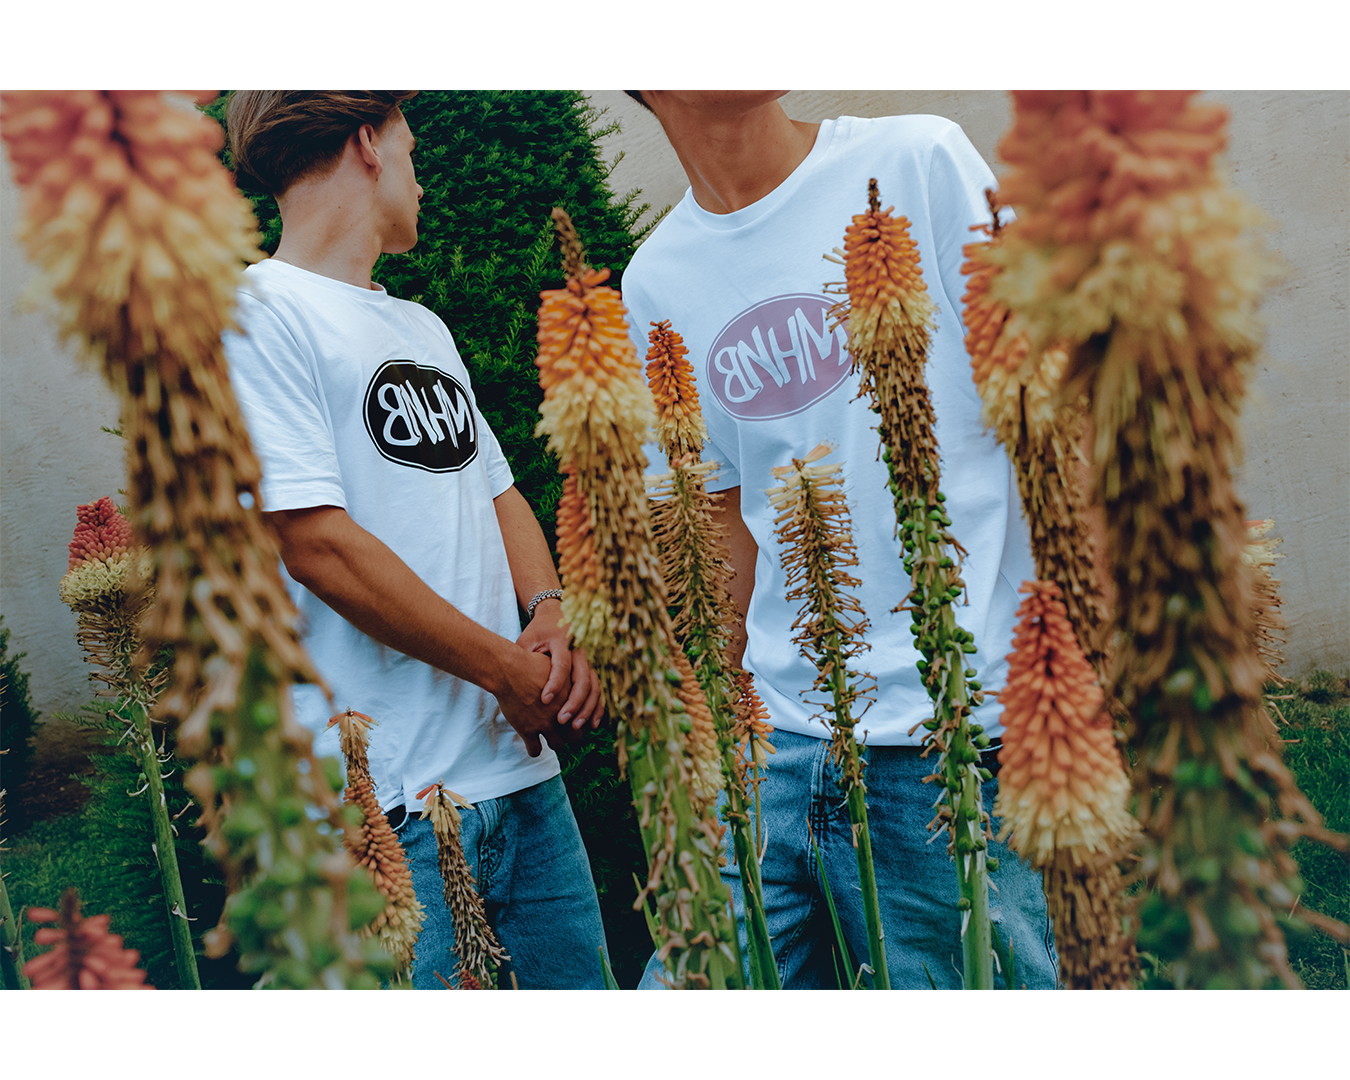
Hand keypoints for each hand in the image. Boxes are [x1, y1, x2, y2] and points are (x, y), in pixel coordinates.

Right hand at [494, 645, 571, 757]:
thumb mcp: (556, 668)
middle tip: (563, 731)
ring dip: (555, 743)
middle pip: (575, 735)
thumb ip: (566, 680)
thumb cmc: (531, 664)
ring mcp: (545, 724)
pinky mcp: (528, 730)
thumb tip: (571, 683)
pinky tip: (532, 745)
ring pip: (558, 745)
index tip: (573, 721)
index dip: (579, 720)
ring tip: (549, 739)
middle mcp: (562, 713)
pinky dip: (534, 750)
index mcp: (572, 698)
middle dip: (570, 735)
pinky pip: (535, 750)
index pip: (584, 718)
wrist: (509, 670)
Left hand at [517, 598, 603, 733]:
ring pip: (594, 686)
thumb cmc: (537, 631)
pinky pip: (598, 689)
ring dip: (587, 708)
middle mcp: (580, 650)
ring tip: (575, 726)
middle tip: (561, 721)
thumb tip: (509, 680)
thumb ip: (523, 658)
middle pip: (583, 678)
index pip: (562, 664)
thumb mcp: (527, 640)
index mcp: (562, 640)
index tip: (544, 701)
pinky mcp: (591, 669)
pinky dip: (597, 707)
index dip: (554, 684)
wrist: (556, 615)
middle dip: (574, 702)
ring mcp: (588, 660)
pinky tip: (592, 724)